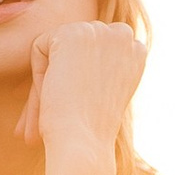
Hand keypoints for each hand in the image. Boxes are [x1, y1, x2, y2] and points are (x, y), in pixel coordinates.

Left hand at [19, 20, 145, 158]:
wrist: (83, 142)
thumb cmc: (91, 131)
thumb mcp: (104, 96)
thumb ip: (98, 71)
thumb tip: (74, 68)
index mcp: (136, 52)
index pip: (96, 49)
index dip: (81, 75)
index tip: (75, 105)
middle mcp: (123, 36)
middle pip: (76, 47)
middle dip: (62, 74)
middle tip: (55, 111)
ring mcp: (99, 31)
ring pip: (57, 48)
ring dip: (48, 78)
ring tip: (48, 111)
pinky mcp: (72, 33)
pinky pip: (40, 48)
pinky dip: (38, 74)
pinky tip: (50, 94)